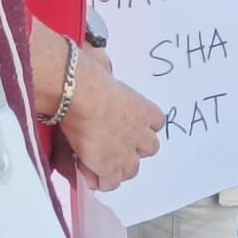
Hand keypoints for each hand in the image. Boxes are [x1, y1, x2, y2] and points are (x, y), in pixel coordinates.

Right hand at [59, 47, 163, 190]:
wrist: (81, 94)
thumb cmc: (89, 76)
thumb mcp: (103, 67)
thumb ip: (105, 67)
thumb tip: (98, 56)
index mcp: (143, 108)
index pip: (157, 123)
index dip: (144, 127)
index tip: (129, 128)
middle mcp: (140, 131)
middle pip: (151, 148)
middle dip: (135, 150)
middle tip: (114, 149)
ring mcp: (127, 151)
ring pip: (132, 169)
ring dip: (119, 169)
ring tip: (101, 166)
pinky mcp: (109, 165)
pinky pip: (111, 182)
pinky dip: (101, 181)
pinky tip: (89, 176)